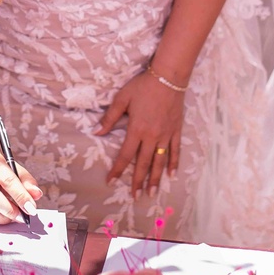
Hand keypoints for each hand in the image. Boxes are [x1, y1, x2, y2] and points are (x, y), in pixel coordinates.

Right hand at [0, 153, 41, 224]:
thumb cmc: (0, 170)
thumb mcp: (16, 170)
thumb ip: (28, 183)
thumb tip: (36, 195)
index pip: (8, 180)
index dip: (21, 197)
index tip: (31, 210)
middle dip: (10, 211)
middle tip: (21, 218)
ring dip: (0, 218)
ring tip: (10, 218)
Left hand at [97, 73, 184, 197]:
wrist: (169, 77)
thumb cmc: (143, 86)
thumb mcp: (122, 98)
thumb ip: (110, 117)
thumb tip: (97, 131)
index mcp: (137, 129)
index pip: (125, 155)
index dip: (118, 170)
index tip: (111, 182)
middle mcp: (152, 136)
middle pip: (143, 163)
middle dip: (138, 182)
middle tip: (136, 197)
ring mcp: (166, 135)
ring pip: (160, 162)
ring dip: (155, 179)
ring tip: (152, 193)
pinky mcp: (176, 131)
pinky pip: (175, 151)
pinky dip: (173, 164)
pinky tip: (171, 175)